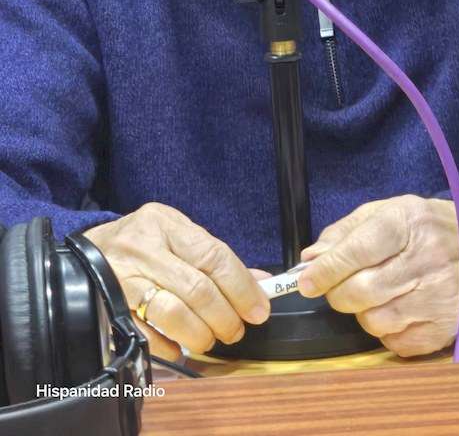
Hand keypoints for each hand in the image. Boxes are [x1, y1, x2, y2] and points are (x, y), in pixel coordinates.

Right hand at [84, 203, 270, 357]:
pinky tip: (180, 348)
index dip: (242, 287)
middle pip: (197, 288)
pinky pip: (145, 334)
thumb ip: (215, 258)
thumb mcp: (176, 235)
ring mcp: (122, 277)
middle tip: (235, 330)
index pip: (213, 255)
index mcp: (165, 224)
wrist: (85, 252)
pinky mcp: (108, 306)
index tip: (259, 309)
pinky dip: (169, 346)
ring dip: (201, 334)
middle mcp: (143, 247)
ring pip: (173, 312)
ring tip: (210, 339)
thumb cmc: (141, 243)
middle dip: (225, 317)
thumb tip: (261, 283)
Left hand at [297, 196, 458, 356]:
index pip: (358, 251)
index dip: (326, 270)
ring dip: (361, 313)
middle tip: (335, 288)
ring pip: (374, 320)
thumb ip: (346, 232)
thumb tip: (311, 258)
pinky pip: (396, 343)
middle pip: (362, 291)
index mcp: (407, 222)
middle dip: (337, 294)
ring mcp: (439, 297)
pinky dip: (384, 331)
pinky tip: (394, 310)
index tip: (305, 281)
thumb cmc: (428, 226)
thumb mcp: (388, 211)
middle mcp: (426, 259)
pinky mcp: (447, 327)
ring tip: (372, 294)